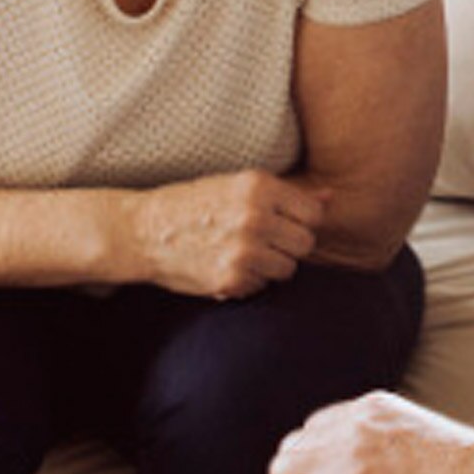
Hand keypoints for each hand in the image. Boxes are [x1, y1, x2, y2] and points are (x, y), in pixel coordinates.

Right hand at [127, 171, 324, 299]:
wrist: (142, 231)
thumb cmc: (192, 205)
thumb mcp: (238, 186)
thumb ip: (288, 194)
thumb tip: (331, 198)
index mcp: (259, 186)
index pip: (313, 214)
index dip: (300, 222)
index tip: (281, 224)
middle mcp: (255, 216)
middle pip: (305, 244)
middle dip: (288, 246)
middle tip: (262, 242)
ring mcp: (244, 250)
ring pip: (287, 269)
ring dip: (270, 266)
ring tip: (243, 254)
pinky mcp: (231, 279)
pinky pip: (261, 286)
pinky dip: (248, 281)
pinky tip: (226, 267)